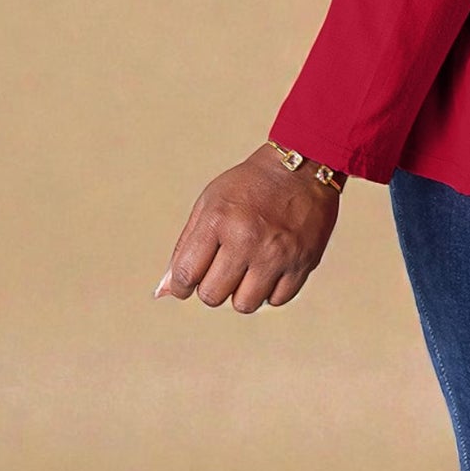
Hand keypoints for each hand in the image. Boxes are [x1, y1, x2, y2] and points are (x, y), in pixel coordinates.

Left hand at [153, 144, 342, 312]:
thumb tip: (164, 292)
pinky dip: (271, 290)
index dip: (181, 285)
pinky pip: (277, 299)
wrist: (305, 165)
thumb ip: (184, 248)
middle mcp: (247, 239)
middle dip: (212, 286)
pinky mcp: (304, 261)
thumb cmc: (251, 185)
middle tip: (223, 267)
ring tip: (247, 269)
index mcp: (218, 220)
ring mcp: (277, 253)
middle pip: (212, 296)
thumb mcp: (210, 203)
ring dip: (241, 293)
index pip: (185, 276)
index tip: (188, 281)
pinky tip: (271, 268)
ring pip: (244, 304)